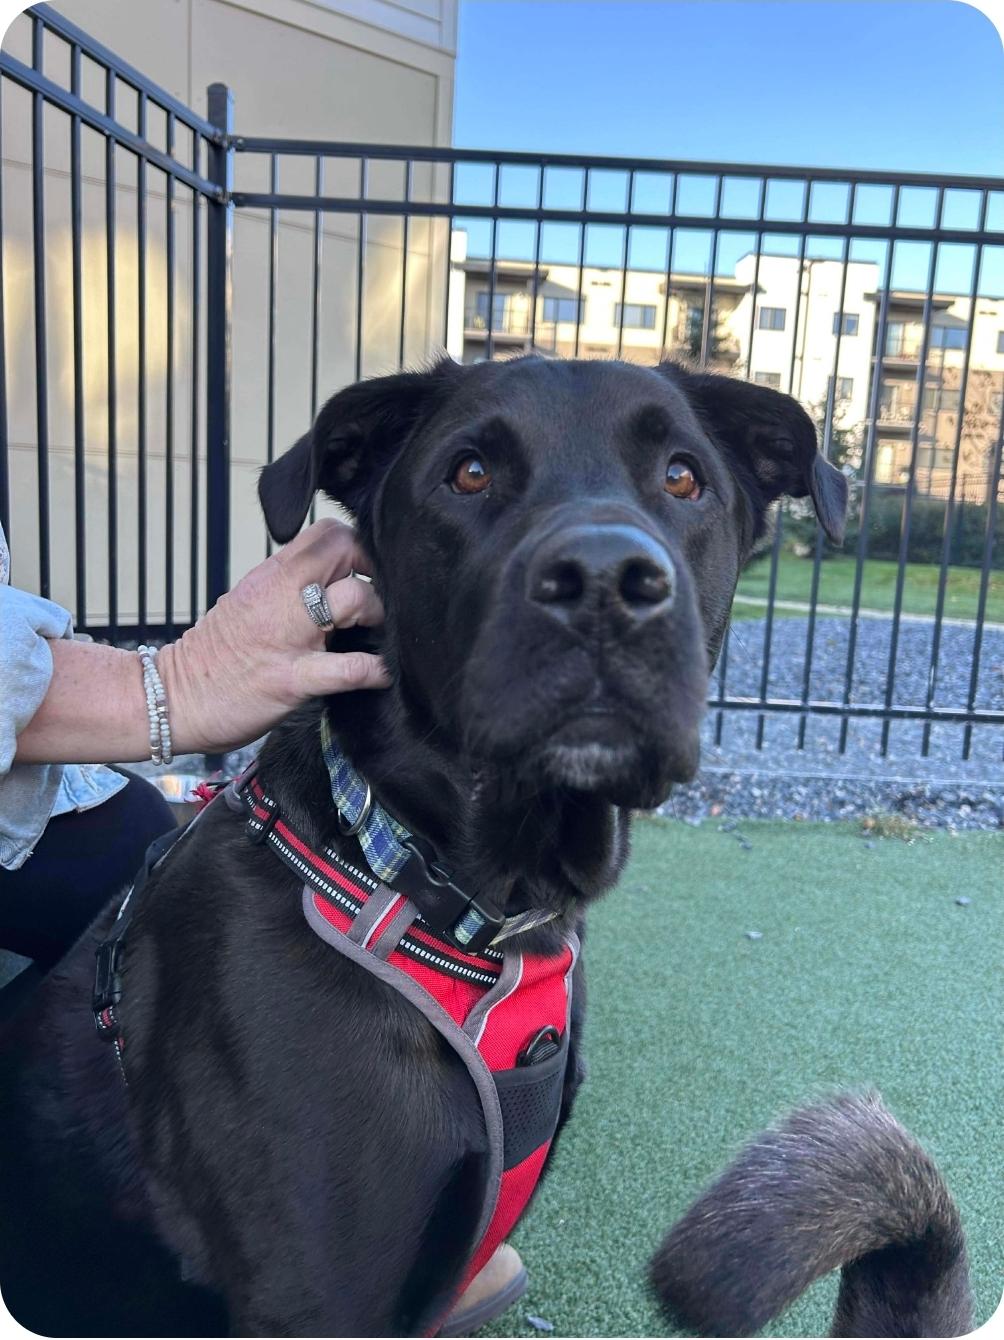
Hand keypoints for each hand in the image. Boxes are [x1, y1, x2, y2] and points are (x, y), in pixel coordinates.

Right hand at [159, 520, 388, 753]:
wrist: (174, 698)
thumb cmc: (215, 655)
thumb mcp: (250, 602)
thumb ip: (288, 587)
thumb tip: (331, 583)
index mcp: (271, 576)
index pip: (327, 532)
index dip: (358, 547)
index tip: (366, 573)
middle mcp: (280, 597)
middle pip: (345, 549)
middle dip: (374, 570)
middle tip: (375, 601)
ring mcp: (288, 638)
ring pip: (352, 598)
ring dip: (376, 614)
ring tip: (375, 634)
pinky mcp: (291, 680)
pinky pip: (345, 669)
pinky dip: (372, 670)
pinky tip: (381, 674)